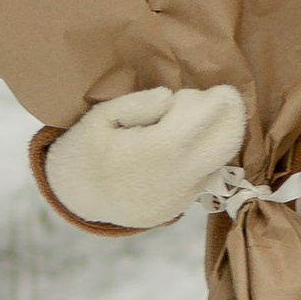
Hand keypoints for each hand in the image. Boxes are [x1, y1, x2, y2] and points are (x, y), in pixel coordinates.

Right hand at [42, 81, 247, 229]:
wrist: (72, 199)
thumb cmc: (85, 150)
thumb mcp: (100, 116)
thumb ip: (138, 104)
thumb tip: (170, 96)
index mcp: (154, 152)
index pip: (205, 119)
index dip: (213, 100)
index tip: (204, 91)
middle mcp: (175, 179)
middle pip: (228, 141)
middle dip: (228, 115)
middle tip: (205, 102)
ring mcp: (180, 198)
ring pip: (222, 160)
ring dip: (215, 135)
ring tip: (184, 126)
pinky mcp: (181, 208)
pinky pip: (207, 176)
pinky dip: (202, 156)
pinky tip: (177, 149)